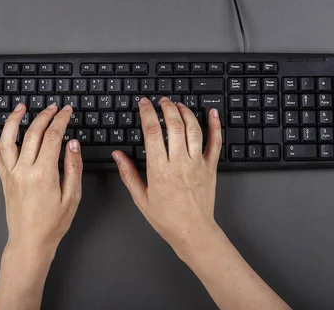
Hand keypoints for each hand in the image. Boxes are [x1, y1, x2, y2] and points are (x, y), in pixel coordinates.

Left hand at [0, 103, 82, 255]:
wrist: (30, 242)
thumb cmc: (52, 223)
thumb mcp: (72, 196)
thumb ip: (73, 167)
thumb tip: (73, 144)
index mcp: (44, 174)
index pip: (53, 137)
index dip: (61, 120)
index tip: (67, 111)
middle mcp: (24, 170)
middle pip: (34, 133)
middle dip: (45, 116)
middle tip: (54, 107)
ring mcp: (11, 173)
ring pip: (10, 138)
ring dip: (15, 119)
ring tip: (22, 106)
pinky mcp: (4, 178)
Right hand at [112, 97, 222, 257]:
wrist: (193, 231)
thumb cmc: (167, 219)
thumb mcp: (141, 198)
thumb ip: (128, 174)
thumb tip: (118, 155)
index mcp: (160, 170)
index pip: (152, 133)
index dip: (147, 114)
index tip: (144, 104)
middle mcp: (180, 163)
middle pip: (174, 125)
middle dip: (167, 108)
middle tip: (161, 101)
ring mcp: (197, 163)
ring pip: (193, 130)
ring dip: (186, 112)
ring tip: (178, 105)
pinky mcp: (210, 167)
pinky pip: (215, 142)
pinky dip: (215, 126)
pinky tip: (212, 113)